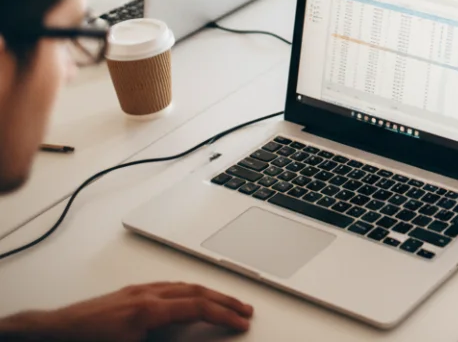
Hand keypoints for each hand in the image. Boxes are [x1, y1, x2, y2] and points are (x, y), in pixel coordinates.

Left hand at [0, 282, 252, 340]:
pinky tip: (188, 295)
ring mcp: (135, 291)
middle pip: (196, 291)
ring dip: (208, 292)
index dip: (224, 316)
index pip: (198, 307)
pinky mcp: (127, 294)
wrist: (49, 334)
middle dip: (224, 300)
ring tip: (224, 302)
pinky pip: (167, 285)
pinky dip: (187, 289)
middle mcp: (145, 294)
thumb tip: (192, 338)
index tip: (241, 323)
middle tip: (245, 310)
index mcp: (148, 310)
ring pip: (183, 285)